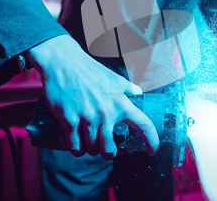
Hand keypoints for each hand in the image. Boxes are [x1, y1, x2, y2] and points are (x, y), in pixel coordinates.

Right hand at [27, 35, 158, 159]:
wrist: (64, 64)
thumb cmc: (90, 71)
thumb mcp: (115, 79)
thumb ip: (128, 89)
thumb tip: (139, 93)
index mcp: (121, 102)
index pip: (144, 125)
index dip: (152, 141)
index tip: (152, 150)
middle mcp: (106, 113)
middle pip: (110, 149)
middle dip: (108, 153)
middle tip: (106, 148)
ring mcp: (87, 118)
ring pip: (92, 149)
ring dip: (91, 149)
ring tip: (90, 142)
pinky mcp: (68, 121)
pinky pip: (75, 146)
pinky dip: (77, 149)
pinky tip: (77, 144)